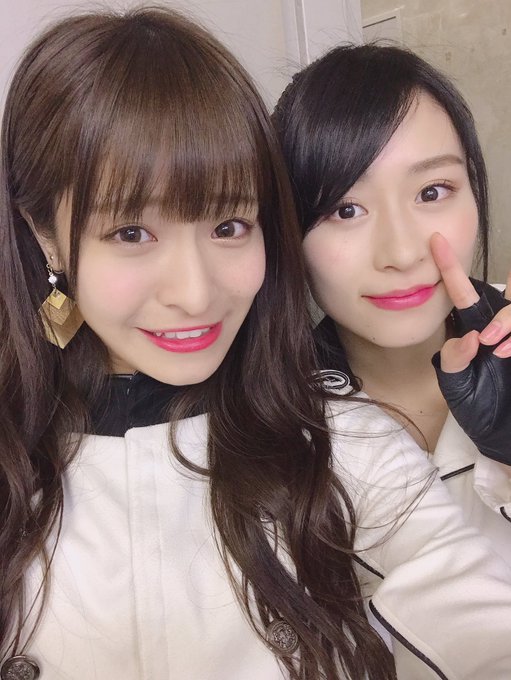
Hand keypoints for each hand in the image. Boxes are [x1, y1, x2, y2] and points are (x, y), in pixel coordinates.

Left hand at [430, 232, 510, 464]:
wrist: (504, 435)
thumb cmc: (480, 409)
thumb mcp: (457, 387)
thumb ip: (455, 361)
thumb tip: (470, 336)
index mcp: (477, 328)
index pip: (462, 292)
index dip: (449, 266)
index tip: (435, 241)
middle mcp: (502, 325)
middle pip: (508, 294)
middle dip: (504, 313)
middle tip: (488, 341)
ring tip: (499, 352)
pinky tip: (509, 355)